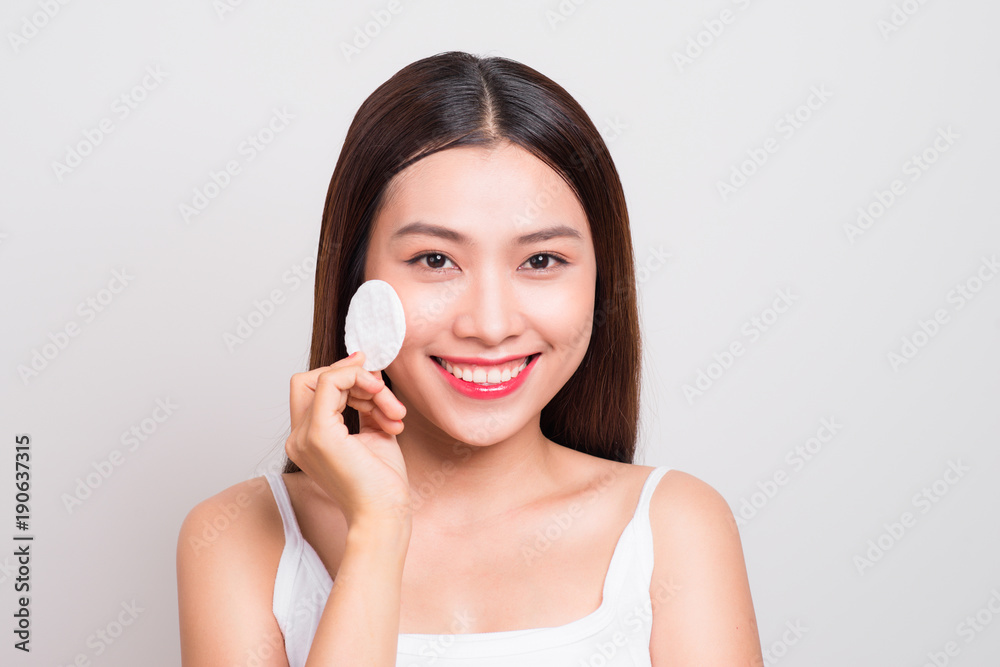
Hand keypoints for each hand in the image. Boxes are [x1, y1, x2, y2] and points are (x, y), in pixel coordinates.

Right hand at [284, 351, 410, 527]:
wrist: (385, 514)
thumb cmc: (382, 483)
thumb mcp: (374, 431)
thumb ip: (365, 402)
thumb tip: (367, 368)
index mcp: (307, 440)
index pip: (311, 390)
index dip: (343, 376)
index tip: (374, 377)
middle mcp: (298, 438)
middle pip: (312, 379)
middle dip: (355, 378)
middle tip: (386, 398)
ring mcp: (304, 436)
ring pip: (326, 378)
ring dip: (368, 386)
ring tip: (394, 413)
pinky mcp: (319, 433)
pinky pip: (330, 382)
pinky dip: (358, 379)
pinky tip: (381, 398)